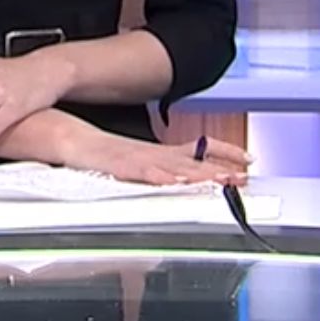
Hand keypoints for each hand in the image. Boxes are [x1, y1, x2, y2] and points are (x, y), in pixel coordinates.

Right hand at [63, 131, 251, 186]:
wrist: (71, 139)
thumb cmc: (103, 155)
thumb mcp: (139, 164)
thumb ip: (163, 172)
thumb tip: (184, 180)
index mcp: (161, 153)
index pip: (200, 149)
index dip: (226, 152)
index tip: (248, 159)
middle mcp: (155, 155)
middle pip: (193, 162)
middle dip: (219, 169)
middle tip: (242, 176)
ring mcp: (138, 159)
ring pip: (172, 167)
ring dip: (196, 174)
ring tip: (218, 180)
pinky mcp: (119, 166)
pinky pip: (141, 172)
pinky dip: (158, 176)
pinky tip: (172, 181)